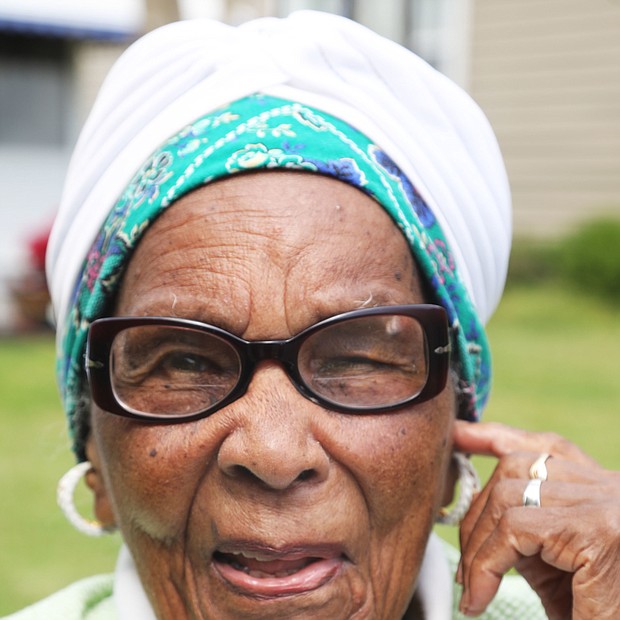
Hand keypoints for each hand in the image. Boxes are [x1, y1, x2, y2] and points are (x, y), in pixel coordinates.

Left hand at [453, 420, 619, 618]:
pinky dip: (487, 563)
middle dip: (474, 513)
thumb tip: (473, 505)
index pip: (547, 446)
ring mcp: (607, 503)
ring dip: (476, 543)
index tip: (457, 435)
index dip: (494, 436)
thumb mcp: (555, 567)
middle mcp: (611, 486)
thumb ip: (523, 530)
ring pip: (507, 495)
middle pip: (515, 466)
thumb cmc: (591, 614)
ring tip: (472, 588)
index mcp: (604, 488)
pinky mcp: (598, 532)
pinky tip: (480, 598)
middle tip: (464, 570)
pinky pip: (515, 530)